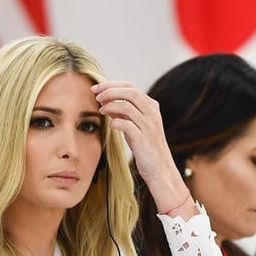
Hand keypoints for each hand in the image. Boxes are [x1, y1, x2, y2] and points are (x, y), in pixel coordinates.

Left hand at [92, 82, 191, 216]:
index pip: (130, 87)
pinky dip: (115, 122)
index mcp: (151, 107)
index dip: (111, 85)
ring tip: (100, 110)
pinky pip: (126, 124)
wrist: (160, 169)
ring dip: (110, 106)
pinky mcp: (143, 139)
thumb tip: (108, 103)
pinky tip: (110, 126)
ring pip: (127, 106)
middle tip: (96, 95)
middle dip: (110, 90)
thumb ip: (125, 114)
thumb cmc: (146, 148)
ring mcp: (149, 126)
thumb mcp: (136, 127)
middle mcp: (152, 114)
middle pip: (129, 92)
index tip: (96, 88)